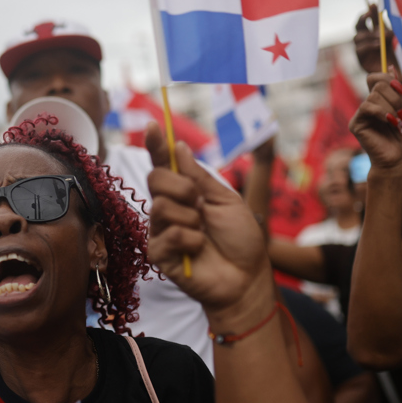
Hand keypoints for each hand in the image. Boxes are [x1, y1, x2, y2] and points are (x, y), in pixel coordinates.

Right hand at [144, 122, 274, 331]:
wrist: (247, 277)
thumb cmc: (241, 240)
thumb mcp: (226, 200)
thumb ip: (200, 177)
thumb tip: (180, 148)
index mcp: (185, 193)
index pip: (163, 164)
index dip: (157, 145)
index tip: (154, 125)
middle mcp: (169, 209)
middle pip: (155, 179)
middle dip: (181, 187)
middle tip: (200, 204)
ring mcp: (161, 231)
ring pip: (160, 207)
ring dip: (190, 218)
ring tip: (203, 234)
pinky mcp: (159, 254)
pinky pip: (168, 234)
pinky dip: (190, 240)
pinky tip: (198, 250)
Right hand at [349, 70, 401, 175]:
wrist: (398, 159)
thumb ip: (398, 91)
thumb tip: (391, 66)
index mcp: (379, 101)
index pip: (376, 78)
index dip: (389, 78)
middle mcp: (368, 105)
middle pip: (377, 83)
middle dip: (394, 96)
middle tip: (400, 113)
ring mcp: (361, 115)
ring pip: (374, 95)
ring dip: (391, 107)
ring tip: (396, 123)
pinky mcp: (355, 124)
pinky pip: (366, 107)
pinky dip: (382, 113)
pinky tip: (390, 123)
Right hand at [353, 6, 397, 74]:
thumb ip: (399, 36)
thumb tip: (389, 29)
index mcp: (381, 34)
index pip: (373, 19)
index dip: (371, 11)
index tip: (374, 3)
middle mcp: (370, 40)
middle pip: (360, 25)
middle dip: (363, 18)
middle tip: (369, 15)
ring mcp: (365, 50)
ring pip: (357, 36)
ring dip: (369, 34)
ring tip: (381, 37)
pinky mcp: (361, 60)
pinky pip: (359, 49)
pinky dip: (368, 45)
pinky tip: (379, 45)